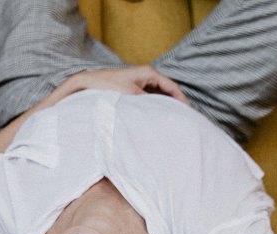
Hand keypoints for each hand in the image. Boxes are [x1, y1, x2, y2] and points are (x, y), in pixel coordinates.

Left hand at [59, 65, 188, 104]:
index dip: (181, 99)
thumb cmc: (108, 85)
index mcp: (149, 72)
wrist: (89, 82)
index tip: (187, 111)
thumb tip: (160, 112)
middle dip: (175, 102)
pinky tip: (157, 114)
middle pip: (167, 89)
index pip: (172, 86)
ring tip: (172, 117)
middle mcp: (147, 75)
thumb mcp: (131, 95)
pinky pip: (150, 96)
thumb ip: (147, 102)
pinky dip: (155, 104)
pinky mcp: (135, 87)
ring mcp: (141, 81)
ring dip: (165, 104)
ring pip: (159, 94)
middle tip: (183, 117)